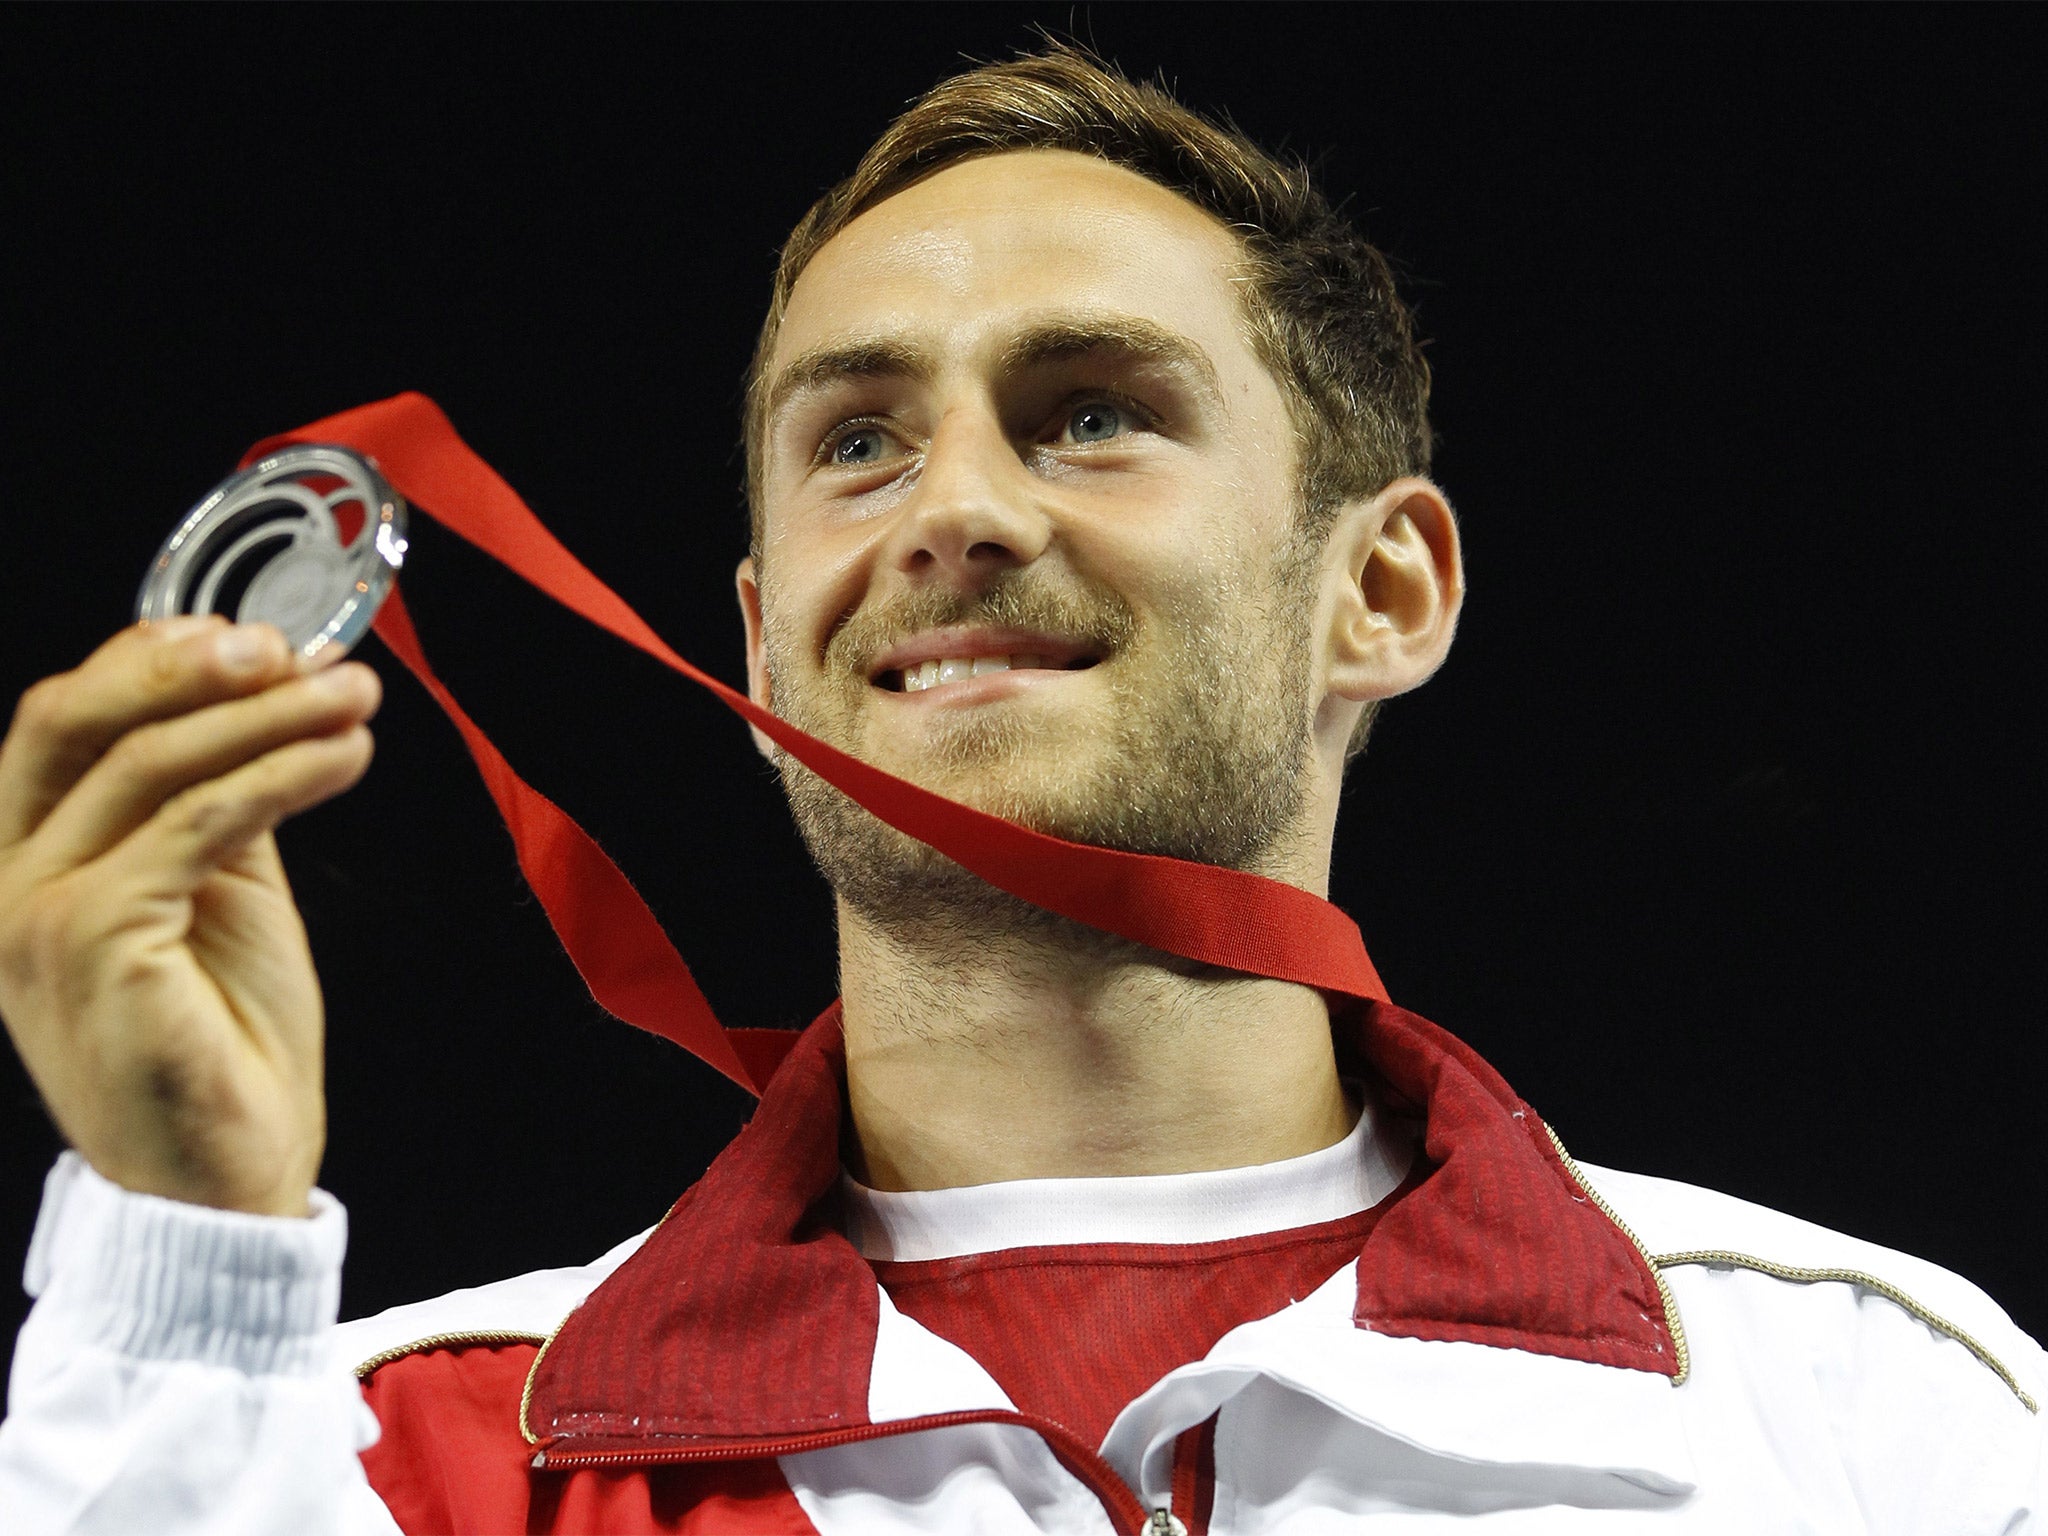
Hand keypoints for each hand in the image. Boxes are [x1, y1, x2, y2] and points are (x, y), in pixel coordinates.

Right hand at [0, 617, 379, 1216]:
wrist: (221, 1185)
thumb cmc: (223, 1046)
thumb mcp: (217, 897)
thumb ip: (211, 808)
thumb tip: (259, 706)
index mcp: (23, 866)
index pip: (62, 725)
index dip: (149, 659)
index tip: (251, 634)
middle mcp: (5, 884)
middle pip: (72, 720)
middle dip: (186, 663)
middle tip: (293, 647)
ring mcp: (35, 914)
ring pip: (150, 762)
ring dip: (269, 714)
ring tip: (355, 695)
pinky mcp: (94, 941)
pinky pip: (199, 823)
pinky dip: (283, 774)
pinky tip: (346, 756)